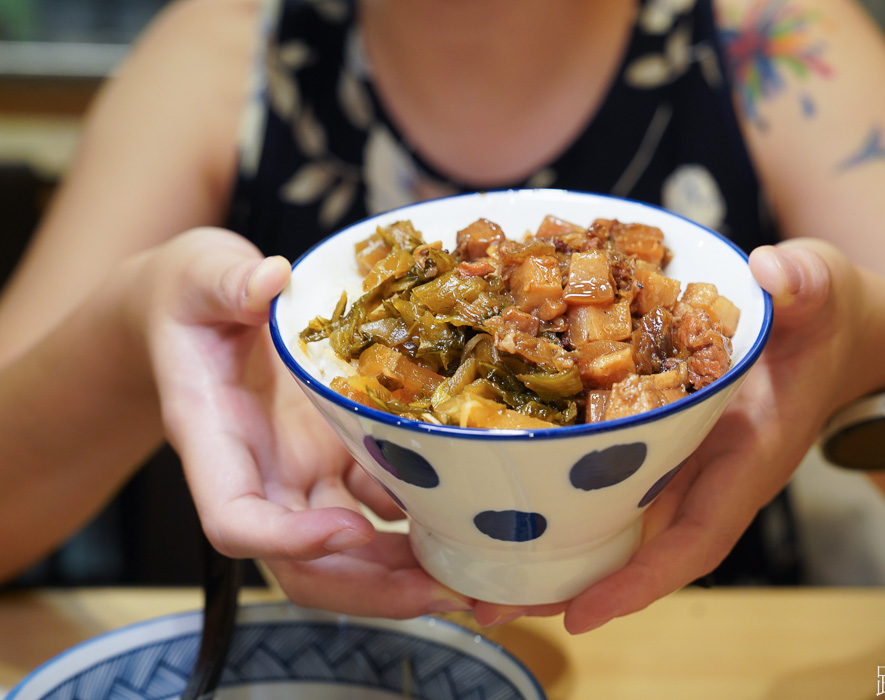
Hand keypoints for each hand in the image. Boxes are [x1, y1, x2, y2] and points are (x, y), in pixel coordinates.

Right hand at [132, 228, 472, 617]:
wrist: (199, 311)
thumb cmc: (188, 297)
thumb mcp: (198, 274)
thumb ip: (226, 281)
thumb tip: (268, 280)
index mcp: (215, 442)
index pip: (236, 521)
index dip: (290, 542)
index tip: (352, 530)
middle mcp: (263, 474)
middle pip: (307, 565)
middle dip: (375, 590)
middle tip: (453, 594)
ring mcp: (304, 471)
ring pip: (354, 548)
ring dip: (412, 570)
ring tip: (484, 573)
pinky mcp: (338, 455)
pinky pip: (383, 501)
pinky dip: (425, 516)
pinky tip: (477, 513)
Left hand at [473, 238, 884, 631]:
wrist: (826, 329)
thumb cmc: (824, 318)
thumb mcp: (821, 289)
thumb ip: (805, 284)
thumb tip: (773, 272)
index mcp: (745, 458)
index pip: (697, 536)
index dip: (642, 580)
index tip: (582, 612)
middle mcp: (704, 475)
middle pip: (635, 550)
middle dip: (566, 583)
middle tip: (486, 604)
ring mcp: (675, 461)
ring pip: (612, 522)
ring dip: (549, 552)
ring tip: (470, 576)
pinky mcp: (654, 439)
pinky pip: (604, 477)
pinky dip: (557, 496)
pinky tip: (500, 500)